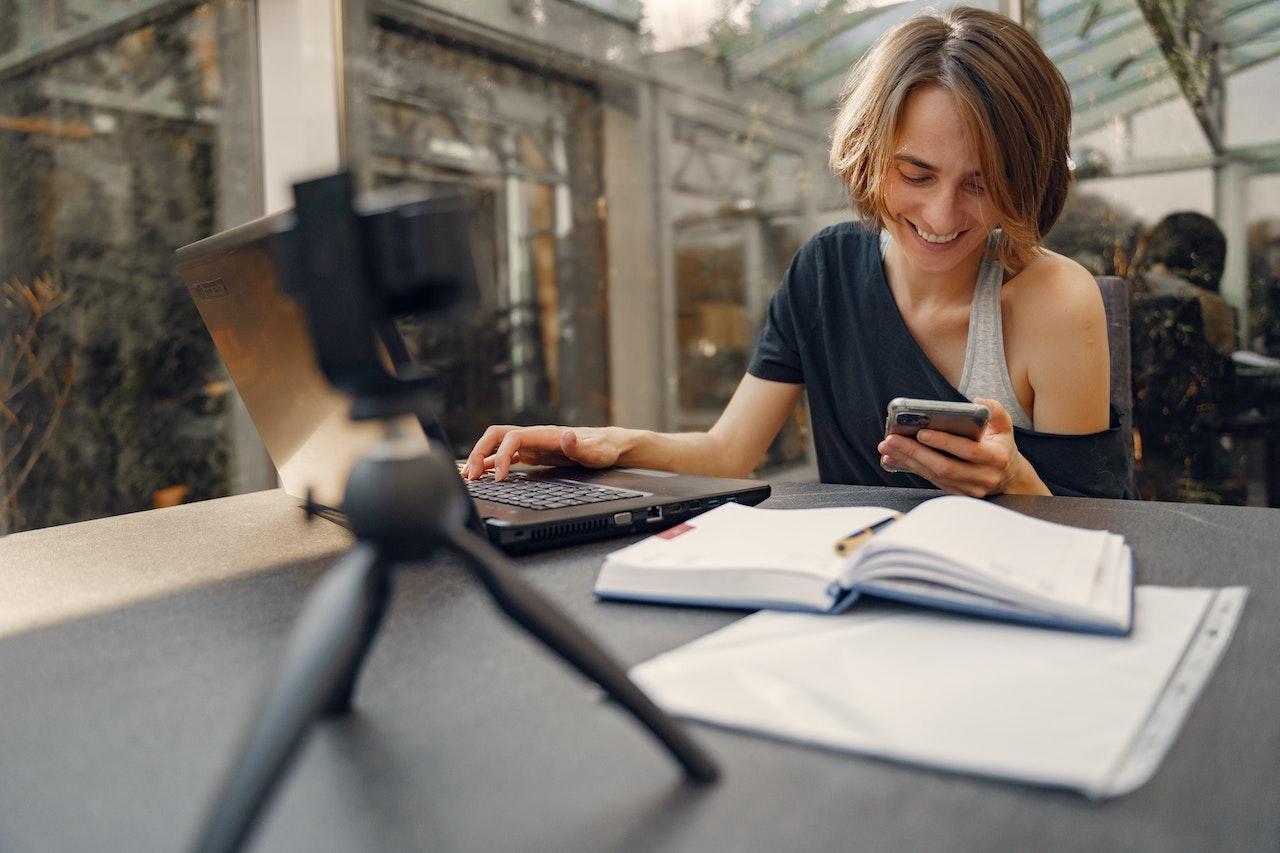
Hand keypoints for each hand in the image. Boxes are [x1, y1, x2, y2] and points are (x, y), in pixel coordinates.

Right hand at [461, 424, 625, 480]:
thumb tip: (567, 436)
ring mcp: (531, 444)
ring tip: (469, 476)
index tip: (501, 478)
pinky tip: (483, 475)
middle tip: (471, 476)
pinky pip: (505, 455)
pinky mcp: (531, 453)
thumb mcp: (596, 451)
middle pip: (496, 436)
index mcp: (545, 434)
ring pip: (497, 445)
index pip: (512, 438)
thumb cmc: (602, 449)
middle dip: (480, 453)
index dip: (501, 455)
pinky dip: (491, 464)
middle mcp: (534, 436)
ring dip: (481, 458)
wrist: (607, 446)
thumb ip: (581, 446)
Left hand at [877, 398, 1046, 496]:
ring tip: (888, 447)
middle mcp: (983, 476)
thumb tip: (978, 401)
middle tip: (892, 439)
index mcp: (996, 457)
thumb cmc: (1000, 444)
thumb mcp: (1004, 425)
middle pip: (944, 466)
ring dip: (908, 460)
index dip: (944, 442)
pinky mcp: (956, 492)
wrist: (1007, 476)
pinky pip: (930, 480)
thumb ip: (995, 410)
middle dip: (915, 452)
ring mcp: (969, 488)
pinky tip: (894, 458)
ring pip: (934, 475)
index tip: (921, 432)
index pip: (968, 451)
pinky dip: (911, 468)